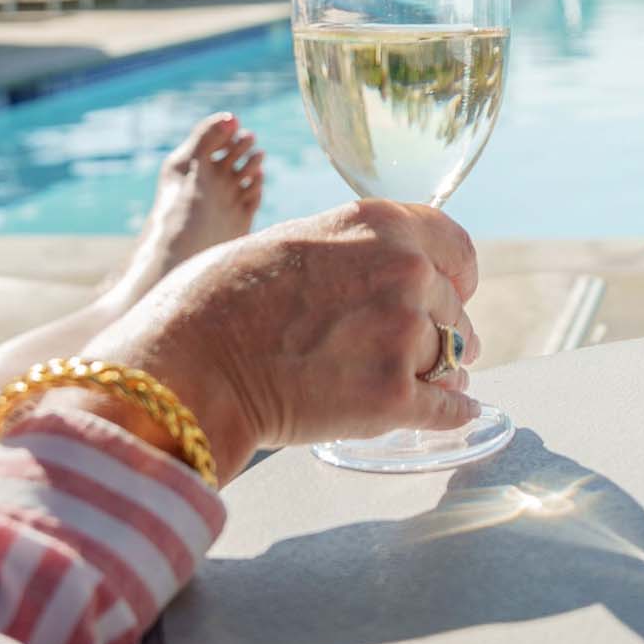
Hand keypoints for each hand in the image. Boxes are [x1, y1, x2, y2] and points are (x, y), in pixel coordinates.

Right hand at [79, 199, 482, 471]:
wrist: (186, 366)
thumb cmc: (217, 302)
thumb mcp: (295, 242)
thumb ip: (353, 252)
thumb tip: (383, 272)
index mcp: (380, 225)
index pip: (457, 248)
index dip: (456, 275)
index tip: (450, 292)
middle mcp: (405, 272)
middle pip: (454, 308)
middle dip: (437, 330)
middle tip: (405, 351)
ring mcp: (402, 335)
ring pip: (453, 359)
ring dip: (439, 372)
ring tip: (406, 382)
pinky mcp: (393, 398)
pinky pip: (449, 409)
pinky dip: (452, 415)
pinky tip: (454, 417)